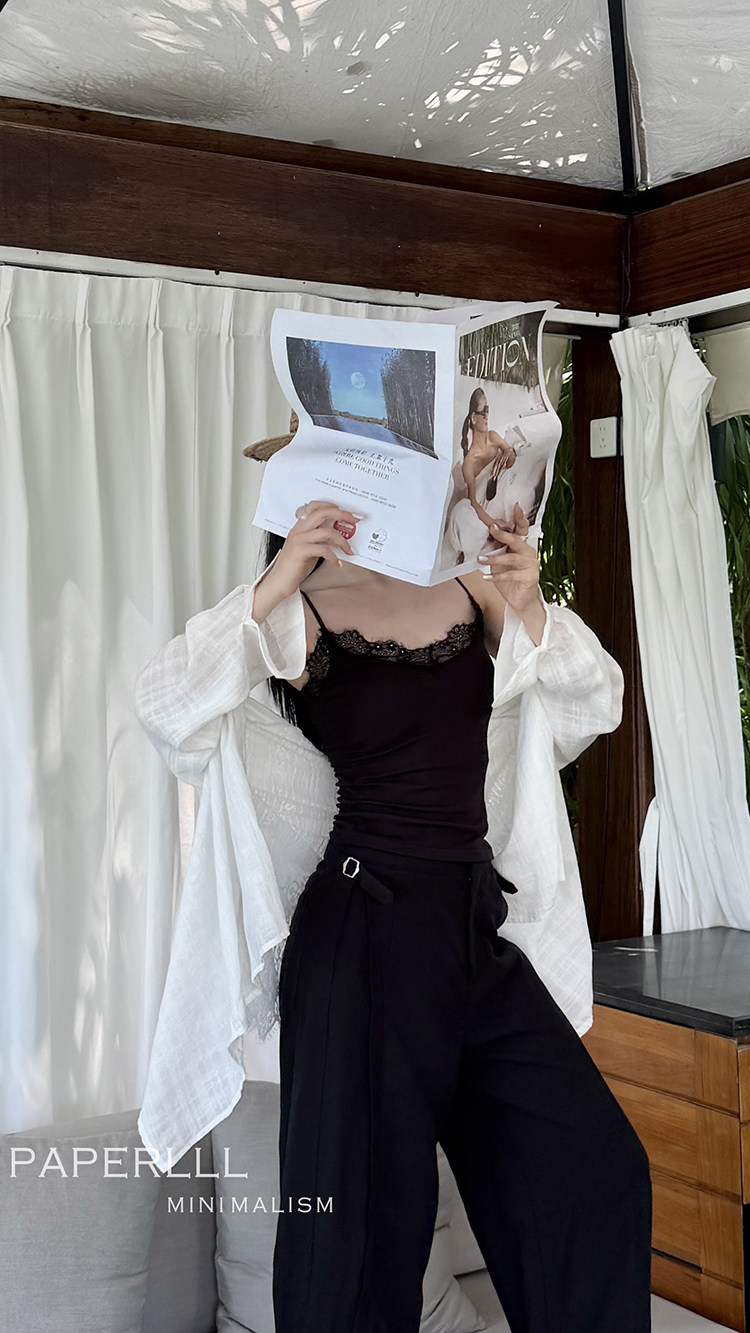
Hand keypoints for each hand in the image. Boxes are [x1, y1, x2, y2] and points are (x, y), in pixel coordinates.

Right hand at [253, 501, 361, 616]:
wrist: (279, 582)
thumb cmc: (295, 567)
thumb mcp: (309, 548)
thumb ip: (320, 539)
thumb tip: (341, 536)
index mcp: (300, 526)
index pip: (315, 506)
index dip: (332, 505)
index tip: (348, 512)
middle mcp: (298, 530)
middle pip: (323, 513)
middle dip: (342, 514)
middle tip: (357, 520)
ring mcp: (298, 540)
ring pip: (326, 532)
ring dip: (342, 541)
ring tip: (349, 550)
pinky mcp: (300, 551)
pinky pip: (323, 549)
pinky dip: (334, 556)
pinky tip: (337, 563)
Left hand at [477, 503, 542, 617]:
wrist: (522, 600)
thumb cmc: (510, 579)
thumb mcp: (500, 561)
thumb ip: (496, 550)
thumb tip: (480, 537)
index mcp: (522, 545)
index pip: (522, 528)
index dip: (520, 517)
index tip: (516, 506)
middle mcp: (529, 552)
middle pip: (517, 539)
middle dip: (504, 534)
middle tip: (492, 529)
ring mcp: (531, 564)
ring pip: (511, 558)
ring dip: (494, 559)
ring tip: (480, 559)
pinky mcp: (530, 577)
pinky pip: (511, 575)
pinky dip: (496, 576)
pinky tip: (486, 577)